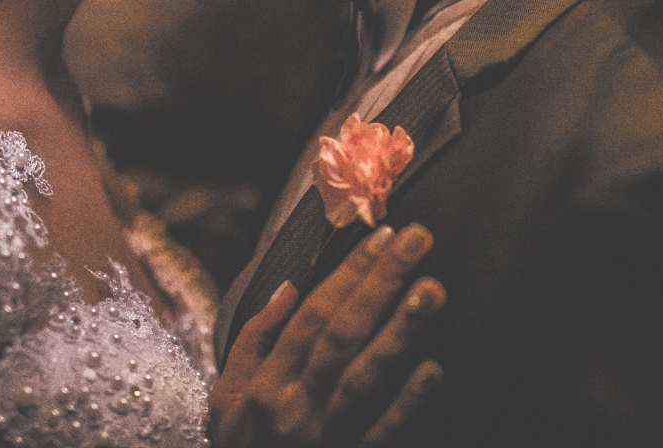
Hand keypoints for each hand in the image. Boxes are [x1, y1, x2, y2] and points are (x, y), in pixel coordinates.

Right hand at [209, 223, 444, 447]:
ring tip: (432, 290)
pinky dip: (408, 403)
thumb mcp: (227, 397)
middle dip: (382, 282)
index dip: (350, 272)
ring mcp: (325, 438)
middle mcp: (295, 407)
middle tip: (421, 240)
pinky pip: (383, 435)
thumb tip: (290, 287)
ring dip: (400, 330)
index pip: (313, 314)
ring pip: (364, 375)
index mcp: (266, 384)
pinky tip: (434, 369)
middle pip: (343, 333)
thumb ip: (255, 340)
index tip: (383, 235)